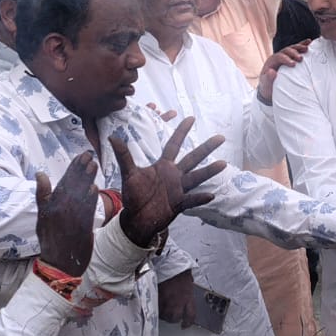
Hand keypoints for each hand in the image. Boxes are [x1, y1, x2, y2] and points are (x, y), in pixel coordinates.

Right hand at [34, 152, 97, 275]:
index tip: (81, 156)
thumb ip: (42, 194)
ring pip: (80, 194)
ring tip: (94, 165)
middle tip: (88, 155)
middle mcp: (61, 209)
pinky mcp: (82, 227)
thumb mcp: (42, 217)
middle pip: (72, 185)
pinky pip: (86, 210)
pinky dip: (90, 200)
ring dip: (87, 179)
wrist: (59, 263)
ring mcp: (71, 218)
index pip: (63, 181)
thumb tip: (40, 174)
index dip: (72, 168)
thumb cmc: (50, 239)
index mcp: (51, 205)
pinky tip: (94, 188)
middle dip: (80, 169)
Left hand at [110, 118, 225, 248]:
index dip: (181, 131)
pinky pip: (191, 199)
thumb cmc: (133, 195)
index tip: (190, 118)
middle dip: (206, 148)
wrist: (135, 218)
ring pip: (197, 177)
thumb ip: (124, 156)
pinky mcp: (178, 203)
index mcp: (163, 165)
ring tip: (223, 164)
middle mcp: (174, 175)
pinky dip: (200, 198)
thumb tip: (113, 137)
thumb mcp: (128, 174)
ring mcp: (178, 189)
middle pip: (193, 158)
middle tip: (221, 137)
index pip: (174, 144)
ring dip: (209, 171)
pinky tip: (211, 194)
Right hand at [157, 270, 197, 327]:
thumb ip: (187, 291)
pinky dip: (156, 309)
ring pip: (165, 315)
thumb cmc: (180, 270)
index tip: (184, 325)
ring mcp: (167, 300)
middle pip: (175, 318)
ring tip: (163, 311)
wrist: (170, 262)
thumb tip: (187, 293)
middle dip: (174, 319)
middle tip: (172, 316)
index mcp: (188, 297)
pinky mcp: (157, 297)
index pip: (190, 316)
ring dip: (164, 315)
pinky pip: (156, 308)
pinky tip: (156, 306)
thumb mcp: (188, 281)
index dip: (188, 323)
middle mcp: (178, 302)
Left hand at [258, 41, 309, 101]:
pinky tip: (309, 42)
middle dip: (294, 53)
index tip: (293, 64)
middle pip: (286, 50)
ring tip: (307, 49)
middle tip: (301, 58)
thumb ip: (268, 78)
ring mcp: (286, 56)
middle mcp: (278, 56)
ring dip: (300, 47)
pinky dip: (303, 45)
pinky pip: (297, 50)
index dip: (286, 59)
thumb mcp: (266, 84)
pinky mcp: (292, 57)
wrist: (271, 87)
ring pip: (293, 48)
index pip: (279, 57)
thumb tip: (271, 71)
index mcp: (272, 61)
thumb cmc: (269, 86)